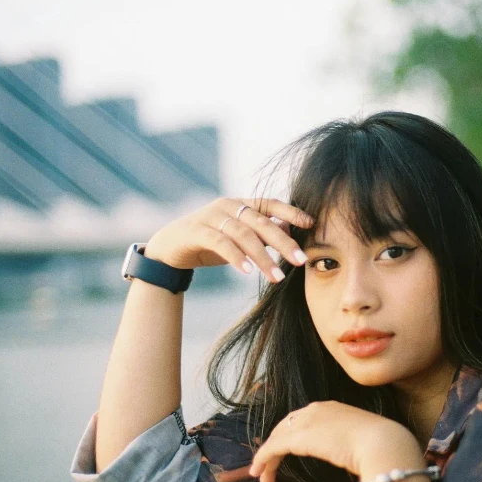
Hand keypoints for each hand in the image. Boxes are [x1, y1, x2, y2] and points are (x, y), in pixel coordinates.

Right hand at [144, 197, 313, 281]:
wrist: (169, 247)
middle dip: (284, 242)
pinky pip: (220, 243)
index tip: (311, 224)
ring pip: (243, 235)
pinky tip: (247, 271)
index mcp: (241, 204)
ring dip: (262, 257)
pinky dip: (236, 257)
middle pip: (261, 222)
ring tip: (276, 277)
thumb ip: (262, 233)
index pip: (270, 203)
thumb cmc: (210, 242)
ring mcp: (211, 216)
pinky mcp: (196, 231)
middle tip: (301, 261)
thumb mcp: (239, 237)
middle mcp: (228, 206)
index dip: (291, 212)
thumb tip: (292, 231)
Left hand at [248, 401, 423, 481]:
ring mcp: (306, 422)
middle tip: (267, 466)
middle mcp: (315, 409)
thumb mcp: (361, 438)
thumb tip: (350, 457)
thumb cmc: (380, 445)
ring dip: (266, 458)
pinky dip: (262, 459)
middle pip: (285, 427)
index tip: (284, 451)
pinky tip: (259, 473)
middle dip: (274, 447)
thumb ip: (349, 443)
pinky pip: (272, 448)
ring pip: (276, 438)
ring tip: (261, 477)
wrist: (382, 444)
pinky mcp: (298, 438)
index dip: (289, 435)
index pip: (301, 419)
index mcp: (330, 407)